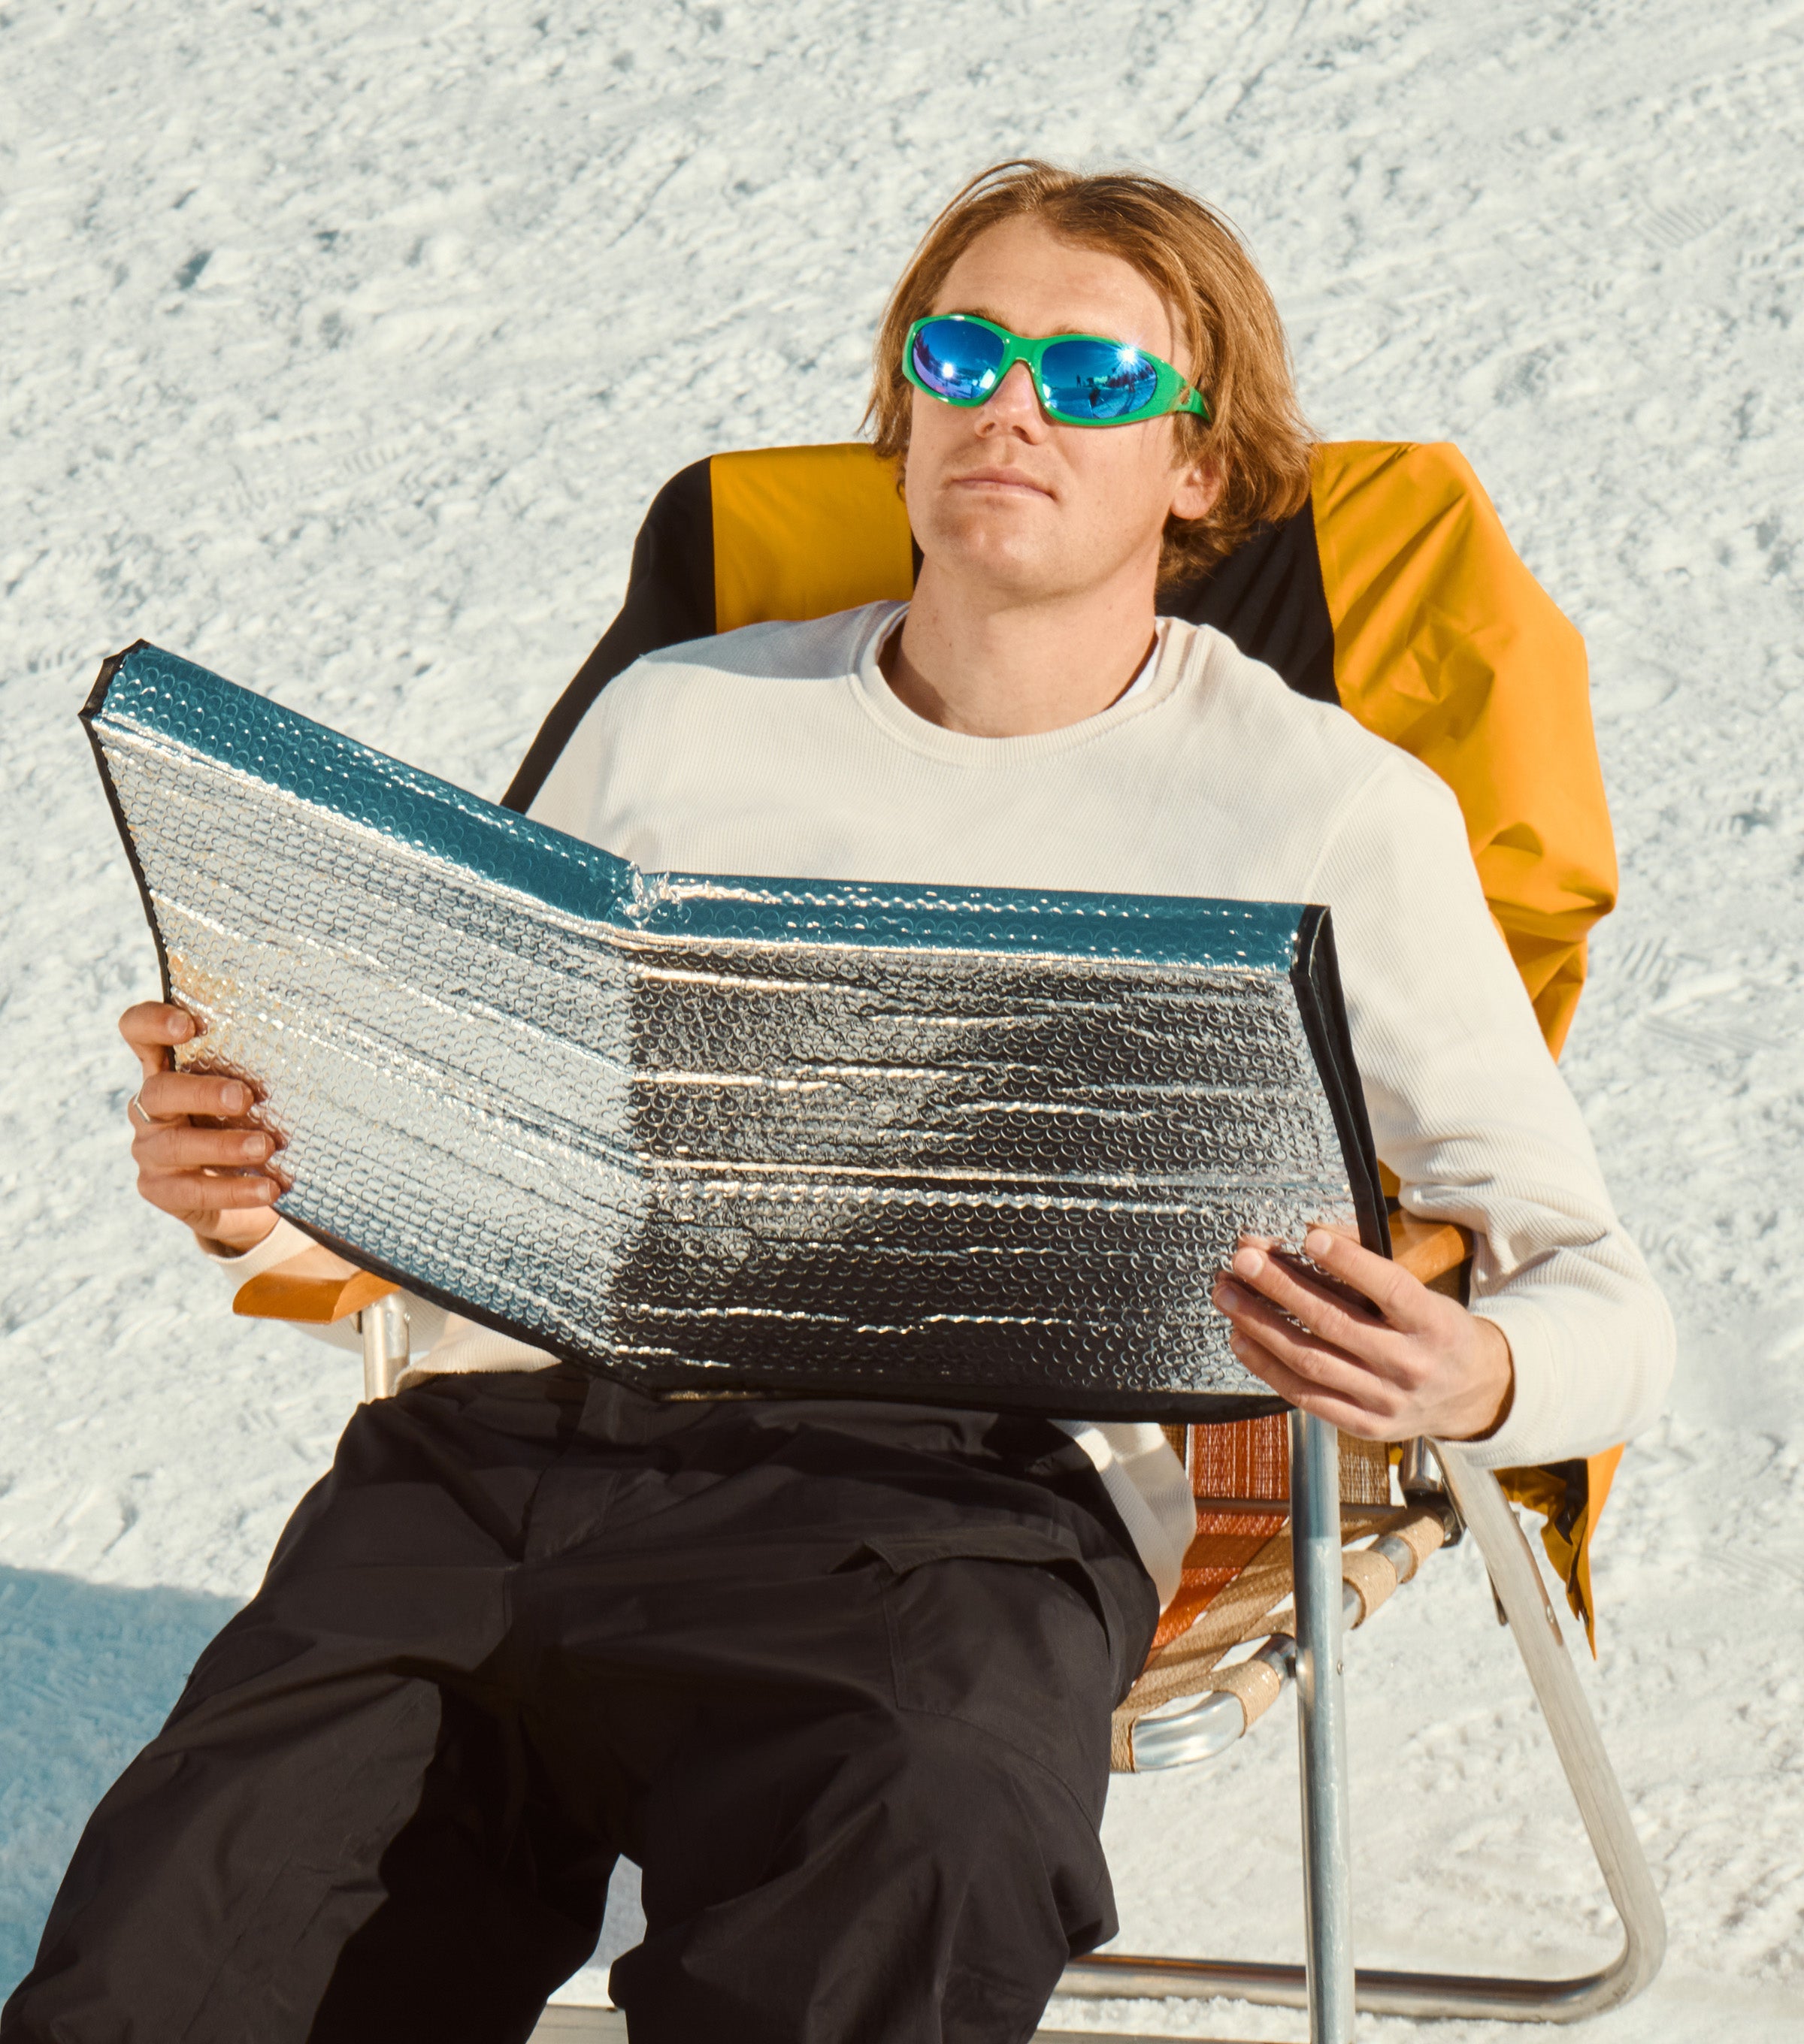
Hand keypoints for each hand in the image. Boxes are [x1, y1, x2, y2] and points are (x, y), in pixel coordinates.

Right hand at [120, 1002, 281, 1251]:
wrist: (250, 1194)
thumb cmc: (253, 1124)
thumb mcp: (255, 1093)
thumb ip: (262, 1069)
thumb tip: (316, 1048)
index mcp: (168, 1069)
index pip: (139, 1033)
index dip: (152, 1023)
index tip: (187, 1024)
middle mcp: (151, 1106)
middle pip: (159, 1091)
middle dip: (202, 1093)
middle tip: (245, 1097)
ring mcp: (151, 1148)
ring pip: (176, 1144)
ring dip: (223, 1145)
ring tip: (266, 1147)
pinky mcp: (159, 1189)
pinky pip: (193, 1190)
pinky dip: (234, 1189)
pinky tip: (268, 1188)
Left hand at [1211, 1227, 1512, 1442]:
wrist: (1473, 1396)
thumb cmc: (1436, 1332)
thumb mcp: (1424, 1295)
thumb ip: (1370, 1268)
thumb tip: (1310, 1236)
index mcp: (1434, 1324)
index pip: (1390, 1289)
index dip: (1349, 1263)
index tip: (1309, 1237)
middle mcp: (1410, 1365)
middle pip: (1335, 1323)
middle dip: (1281, 1287)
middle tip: (1243, 1260)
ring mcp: (1385, 1401)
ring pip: (1311, 1360)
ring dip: (1260, 1324)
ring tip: (1227, 1294)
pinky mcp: (1363, 1426)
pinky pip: (1305, 1396)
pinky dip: (1267, 1366)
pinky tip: (1240, 1338)